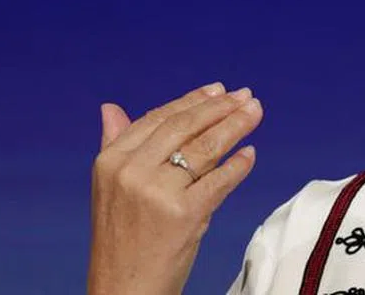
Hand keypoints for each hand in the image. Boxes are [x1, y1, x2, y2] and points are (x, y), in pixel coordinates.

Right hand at [88, 83, 262, 294]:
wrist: (123, 290)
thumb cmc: (123, 240)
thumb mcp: (109, 188)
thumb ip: (115, 145)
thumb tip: (111, 108)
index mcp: (111, 161)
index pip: (159, 119)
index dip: (192, 101)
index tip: (219, 90)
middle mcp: (131, 172)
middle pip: (185, 128)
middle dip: (220, 108)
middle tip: (246, 97)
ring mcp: (157, 192)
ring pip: (206, 148)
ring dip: (236, 126)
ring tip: (255, 113)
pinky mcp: (183, 213)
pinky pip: (220, 181)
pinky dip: (238, 166)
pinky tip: (250, 155)